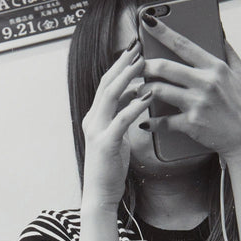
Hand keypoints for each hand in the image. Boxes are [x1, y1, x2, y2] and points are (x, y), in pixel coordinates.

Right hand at [80, 39, 152, 208]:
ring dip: (128, 77)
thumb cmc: (111, 167)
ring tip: (143, 63)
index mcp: (95, 116)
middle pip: (106, 83)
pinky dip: (135, 105)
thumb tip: (135, 95)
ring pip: (111, 95)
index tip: (134, 50)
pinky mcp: (105, 144)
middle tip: (138, 47)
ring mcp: (97, 130)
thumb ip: (123, 115)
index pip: (106, 84)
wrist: (100, 194)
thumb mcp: (117, 136)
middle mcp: (92, 119)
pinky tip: (148, 95)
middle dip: (123, 63)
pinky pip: (122, 119)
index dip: (119, 65)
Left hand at [139, 16, 240, 163]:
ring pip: (158, 90)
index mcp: (216, 67)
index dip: (162, 31)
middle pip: (164, 67)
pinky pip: (163, 120)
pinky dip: (151, 122)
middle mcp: (205, 82)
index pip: (183, 44)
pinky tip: (145, 121)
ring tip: (137, 90)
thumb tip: (219, 33)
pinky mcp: (191, 123)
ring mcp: (197, 103)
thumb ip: (229, 52)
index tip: (147, 20)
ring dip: (143, 90)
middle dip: (144, 65)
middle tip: (134, 65)